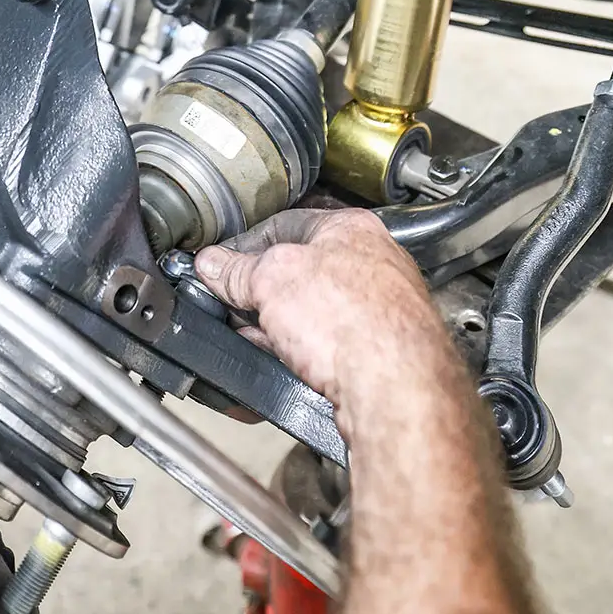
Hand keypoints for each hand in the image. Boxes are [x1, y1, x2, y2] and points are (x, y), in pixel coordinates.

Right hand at [194, 209, 454, 436]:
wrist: (396, 389)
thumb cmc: (357, 323)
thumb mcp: (272, 280)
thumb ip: (238, 270)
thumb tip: (215, 266)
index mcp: (352, 228)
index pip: (285, 223)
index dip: (247, 245)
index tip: (223, 266)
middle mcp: (373, 264)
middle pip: (301, 270)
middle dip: (263, 292)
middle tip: (235, 305)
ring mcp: (380, 310)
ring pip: (315, 312)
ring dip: (280, 326)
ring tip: (255, 339)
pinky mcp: (380, 352)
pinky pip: (330, 347)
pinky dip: (304, 354)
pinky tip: (286, 364)